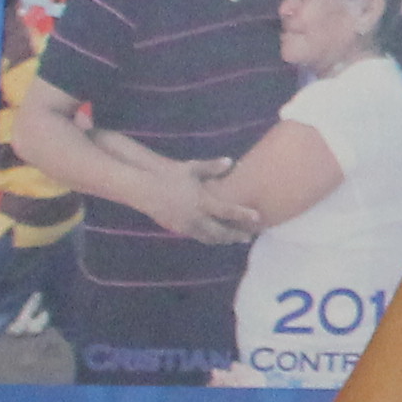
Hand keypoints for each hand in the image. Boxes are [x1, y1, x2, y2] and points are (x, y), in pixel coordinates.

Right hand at [129, 158, 261, 245]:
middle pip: (220, 231)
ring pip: (207, 237)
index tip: (258, 217)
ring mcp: (184, 225)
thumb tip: (231, 161)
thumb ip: (212, 167)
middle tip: (248, 237)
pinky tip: (213, 237)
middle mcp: (195, 216)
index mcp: (201, 201)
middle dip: (235, 235)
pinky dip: (207, 238)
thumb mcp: (192, 168)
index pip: (227, 211)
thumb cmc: (169, 175)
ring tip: (232, 240)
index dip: (243, 215)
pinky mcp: (176, 228)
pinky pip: (196, 236)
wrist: (143, 187)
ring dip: (221, 240)